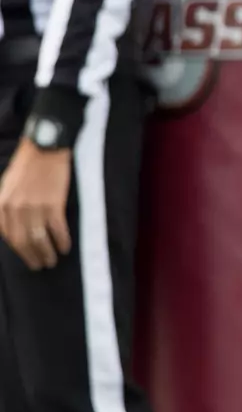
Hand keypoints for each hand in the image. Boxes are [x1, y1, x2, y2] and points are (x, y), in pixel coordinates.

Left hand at [0, 139, 72, 270]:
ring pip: (39, 238)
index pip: (8, 236)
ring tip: (53, 260)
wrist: (46, 146)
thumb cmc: (27, 163)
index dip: (19, 250)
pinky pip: (57, 229)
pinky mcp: (53, 204)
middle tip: (41, 265)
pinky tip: (65, 247)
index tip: (28, 256)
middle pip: (22, 241)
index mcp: (2, 205)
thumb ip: (7, 205)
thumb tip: (12, 224)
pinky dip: (62, 240)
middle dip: (32, 256)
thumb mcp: (7, 185)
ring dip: (47, 252)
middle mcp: (15, 209)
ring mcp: (34, 207)